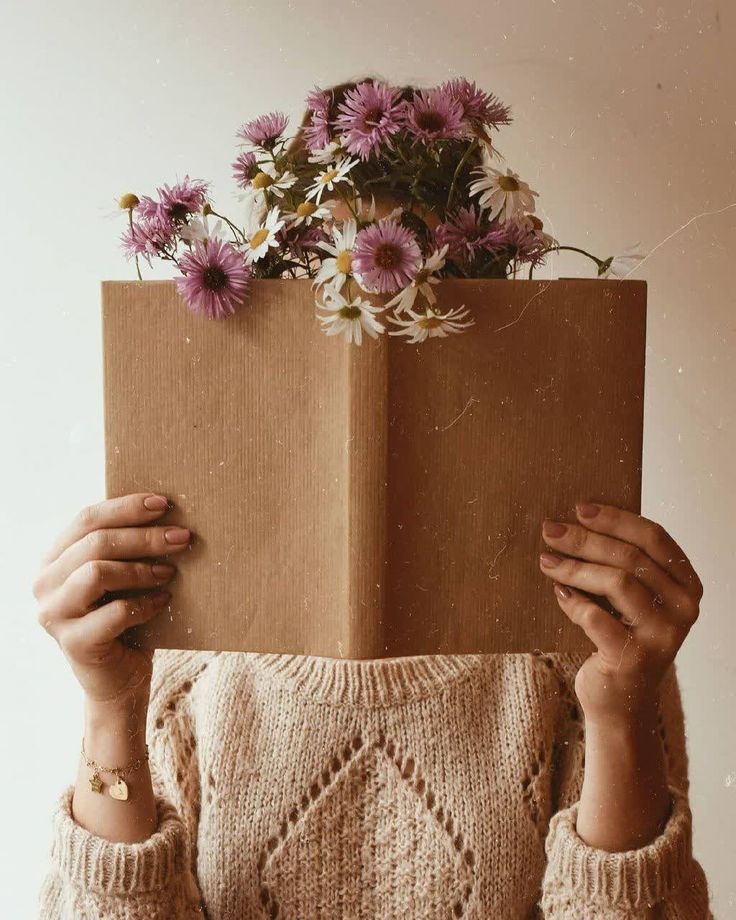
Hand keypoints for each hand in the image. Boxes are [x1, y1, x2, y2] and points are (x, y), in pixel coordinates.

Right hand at [32, 492, 191, 705]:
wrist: (119, 680)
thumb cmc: (124, 619)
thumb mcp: (120, 577)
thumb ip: (125, 548)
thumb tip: (167, 512)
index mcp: (53, 559)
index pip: (86, 519)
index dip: (125, 507)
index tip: (163, 503)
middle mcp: (44, 584)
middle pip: (95, 543)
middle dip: (144, 537)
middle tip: (181, 536)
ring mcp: (54, 615)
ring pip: (97, 572)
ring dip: (142, 568)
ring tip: (170, 572)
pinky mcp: (74, 643)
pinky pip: (116, 612)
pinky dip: (146, 603)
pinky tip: (164, 600)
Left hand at [538, 502, 702, 725]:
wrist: (621, 702)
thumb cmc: (621, 638)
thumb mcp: (631, 599)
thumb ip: (622, 565)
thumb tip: (576, 521)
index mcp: (687, 584)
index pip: (654, 537)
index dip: (616, 519)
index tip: (580, 509)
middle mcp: (683, 608)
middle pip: (630, 557)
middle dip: (584, 539)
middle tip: (550, 531)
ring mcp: (662, 635)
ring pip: (617, 582)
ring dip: (575, 567)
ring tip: (547, 561)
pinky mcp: (633, 658)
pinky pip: (595, 616)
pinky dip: (572, 601)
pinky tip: (559, 593)